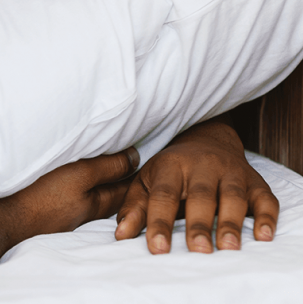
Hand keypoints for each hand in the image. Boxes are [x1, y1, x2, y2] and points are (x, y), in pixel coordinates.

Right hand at [2, 146, 140, 240]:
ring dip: (102, 186)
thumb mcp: (81, 175)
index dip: (133, 173)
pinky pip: (75, 200)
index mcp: (97, 203)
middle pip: (111, 196)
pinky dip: (82, 190)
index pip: (124, 188)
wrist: (11, 220)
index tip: (142, 156)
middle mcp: (85, 212)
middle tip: (130, 164)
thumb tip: (135, 158)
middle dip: (122, 182)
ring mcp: (68, 215)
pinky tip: (75, 186)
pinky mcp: (51, 214)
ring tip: (106, 172)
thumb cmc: (46, 195)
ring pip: (93, 198)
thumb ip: (108, 167)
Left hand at [114, 117, 278, 253]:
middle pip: (200, 195)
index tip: (157, 248)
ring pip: (233, 195)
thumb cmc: (171, 169)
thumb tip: (121, 235)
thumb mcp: (147, 182)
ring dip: (231, 222)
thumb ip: (135, 208)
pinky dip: (267, 216)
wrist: (206, 139)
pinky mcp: (255, 181)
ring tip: (228, 247)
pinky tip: (263, 236)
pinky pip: (265, 198)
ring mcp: (231, 171)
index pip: (163, 195)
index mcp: (171, 166)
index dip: (159, 221)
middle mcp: (202, 165)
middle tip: (198, 250)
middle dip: (199, 223)